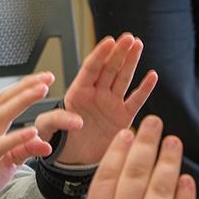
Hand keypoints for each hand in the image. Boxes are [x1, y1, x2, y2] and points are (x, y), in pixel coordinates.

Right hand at [0, 73, 55, 198]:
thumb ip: (25, 150)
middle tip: (47, 77)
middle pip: (5, 101)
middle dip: (27, 87)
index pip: (7, 100)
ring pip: (1, 116)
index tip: (45, 79)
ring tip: (41, 91)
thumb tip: (46, 143)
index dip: (25, 87)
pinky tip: (32, 131)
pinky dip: (16, 137)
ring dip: (23, 101)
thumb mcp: (8, 162)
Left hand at [37, 34, 157, 165]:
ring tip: (138, 45)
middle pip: (110, 68)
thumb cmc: (59, 141)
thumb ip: (56, 120)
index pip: (90, 69)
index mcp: (78, 92)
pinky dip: (145, 89)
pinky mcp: (123, 118)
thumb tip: (76, 120)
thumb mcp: (47, 128)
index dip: (100, 54)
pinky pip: (136, 100)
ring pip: (123, 78)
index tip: (109, 42)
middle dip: (119, 52)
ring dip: (131, 62)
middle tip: (128, 38)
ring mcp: (111, 104)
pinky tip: (152, 76)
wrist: (72, 161)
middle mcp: (96, 94)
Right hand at [53, 116, 194, 198]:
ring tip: (174, 141)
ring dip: (168, 162)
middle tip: (154, 123)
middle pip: (136, 175)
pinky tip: (188, 180)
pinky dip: (184, 198)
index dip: (118, 152)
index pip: (108, 177)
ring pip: (160, 191)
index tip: (127, 134)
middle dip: (146, 145)